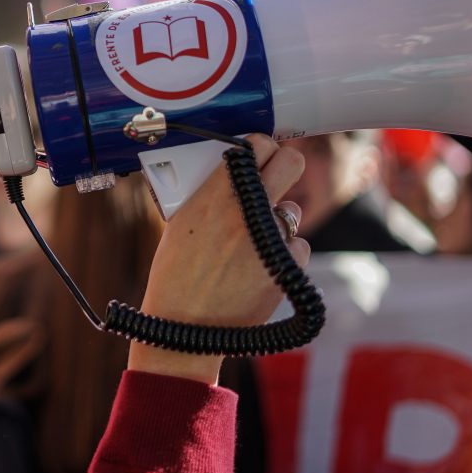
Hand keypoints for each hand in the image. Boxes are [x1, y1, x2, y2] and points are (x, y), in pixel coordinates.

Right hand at [128, 134, 308, 383]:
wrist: (185, 327)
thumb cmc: (174, 274)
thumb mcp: (179, 222)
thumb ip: (209, 193)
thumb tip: (233, 172)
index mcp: (215, 193)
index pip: (256, 144)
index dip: (259, 147)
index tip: (255, 154)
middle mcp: (248, 210)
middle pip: (291, 162)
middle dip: (283, 165)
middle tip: (271, 176)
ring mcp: (271, 238)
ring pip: (293, 211)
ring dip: (278, 219)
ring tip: (252, 239)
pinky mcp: (287, 266)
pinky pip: (297, 246)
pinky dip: (282, 254)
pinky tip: (257, 267)